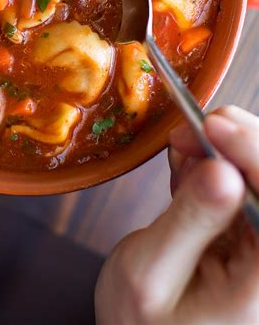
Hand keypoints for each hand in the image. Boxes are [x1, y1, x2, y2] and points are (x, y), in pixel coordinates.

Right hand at [95, 105, 258, 324]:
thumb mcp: (149, 274)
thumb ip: (189, 222)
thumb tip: (223, 170)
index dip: (253, 153)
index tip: (213, 124)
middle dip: (240, 142)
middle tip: (191, 128)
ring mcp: (258, 251)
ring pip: (255, 179)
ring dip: (223, 152)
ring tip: (181, 151)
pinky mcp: (246, 240)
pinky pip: (239, 190)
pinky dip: (212, 168)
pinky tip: (186, 168)